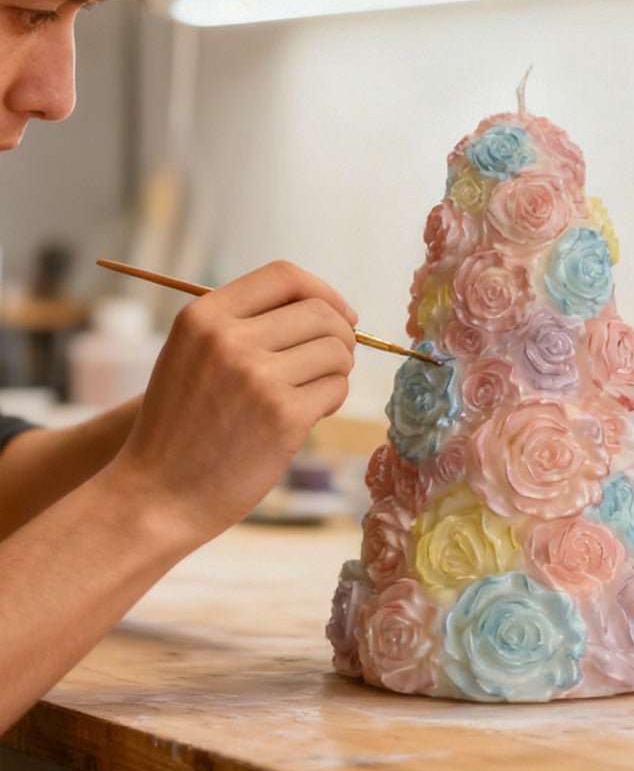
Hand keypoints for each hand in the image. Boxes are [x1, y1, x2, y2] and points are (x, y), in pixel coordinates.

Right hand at [109, 261, 356, 540]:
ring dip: (338, 371)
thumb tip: (323, 309)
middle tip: (332, 362)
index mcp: (204, 316)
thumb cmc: (180, 427)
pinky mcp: (284, 416)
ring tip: (314, 392)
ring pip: (336, 351)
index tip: (339, 315)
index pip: (284, 275)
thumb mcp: (191, 356)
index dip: (323, 292)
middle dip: (340, 337)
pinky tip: (308, 416)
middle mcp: (229, 340)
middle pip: (321, 313)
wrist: (157, 495)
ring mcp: (258, 377)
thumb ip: (243, 325)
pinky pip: (336, 389)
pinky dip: (332, 401)